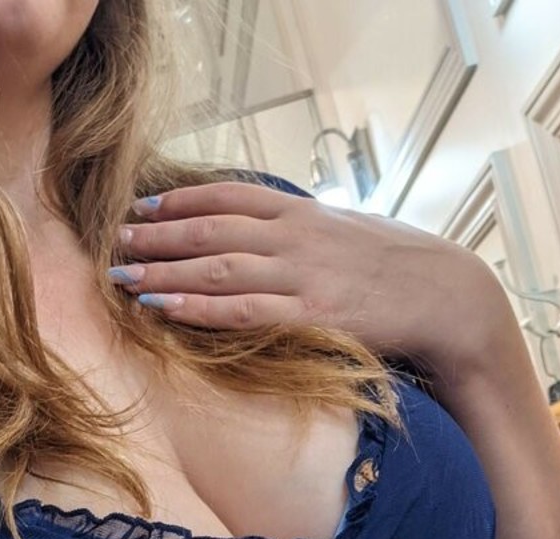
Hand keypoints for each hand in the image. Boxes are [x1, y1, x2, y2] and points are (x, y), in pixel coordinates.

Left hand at [109, 180, 515, 384]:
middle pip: (210, 231)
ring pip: (218, 270)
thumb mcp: (341, 233)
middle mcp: (295, 238)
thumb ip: (295, 232)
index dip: (180, 203)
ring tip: (122, 277)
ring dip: (165, 272)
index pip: (227, 199)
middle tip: (113, 243)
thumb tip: (254, 235)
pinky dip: (198, 310)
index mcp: (301, 214)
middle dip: (157, 236)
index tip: (141, 209)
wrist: (446, 295)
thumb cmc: (391, 268)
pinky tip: (163, 310)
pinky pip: (243, 313)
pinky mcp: (312, 318)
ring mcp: (302, 277)